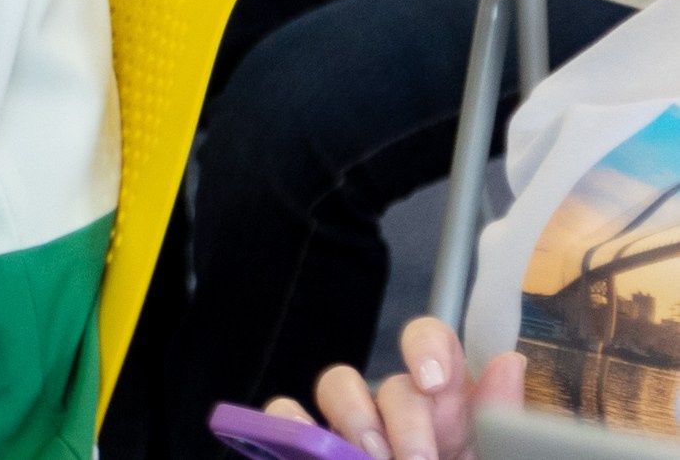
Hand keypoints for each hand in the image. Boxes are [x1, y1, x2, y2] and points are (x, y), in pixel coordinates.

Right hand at [262, 316, 521, 459]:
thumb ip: (502, 434)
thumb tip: (509, 363)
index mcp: (453, 416)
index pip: (435, 348)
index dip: (428, 347)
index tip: (433, 381)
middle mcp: (402, 417)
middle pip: (392, 381)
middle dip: (404, 419)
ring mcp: (352, 433)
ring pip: (338, 386)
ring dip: (355, 418)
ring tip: (369, 458)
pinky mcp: (308, 451)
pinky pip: (287, 417)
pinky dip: (290, 425)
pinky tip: (310, 447)